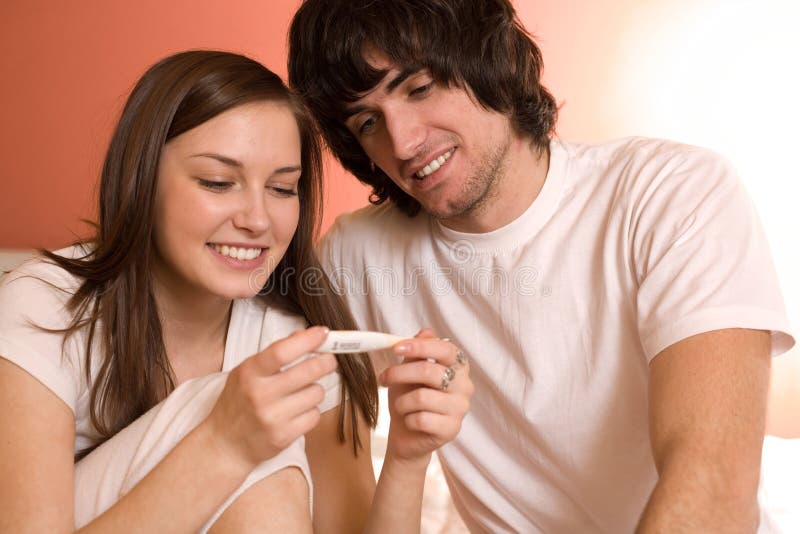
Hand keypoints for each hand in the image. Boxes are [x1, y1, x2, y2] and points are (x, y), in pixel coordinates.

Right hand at [205, 326, 337, 467]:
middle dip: (327, 361)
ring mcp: (273, 417)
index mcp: (250, 373)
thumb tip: (306, 335)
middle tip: (329, 359)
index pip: (282, 351)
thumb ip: (274, 353)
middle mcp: (261, 394)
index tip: (323, 333)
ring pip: (317, 393)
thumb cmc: (238, 403)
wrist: (225, 444)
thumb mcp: (247, 372)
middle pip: (309, 371)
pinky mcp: (284, 436)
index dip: (308, 340)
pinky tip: (298, 411)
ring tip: (301, 392)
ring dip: (315, 389)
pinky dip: (311, 411)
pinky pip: (315, 415)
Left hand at [379, 328, 472, 464]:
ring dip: (402, 401)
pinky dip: (407, 419)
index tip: (395, 347)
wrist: (406, 434)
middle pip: (429, 371)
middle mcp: (465, 386)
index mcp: (458, 367)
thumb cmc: (409, 398)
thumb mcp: (409, 371)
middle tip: (384, 378)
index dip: (420, 346)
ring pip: (421, 397)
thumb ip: (418, 352)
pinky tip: (410, 421)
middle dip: (400, 374)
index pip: (445, 349)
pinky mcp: (451, 429)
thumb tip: (426, 331)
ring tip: (400, 405)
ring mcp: (460, 409)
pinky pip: (421, 419)